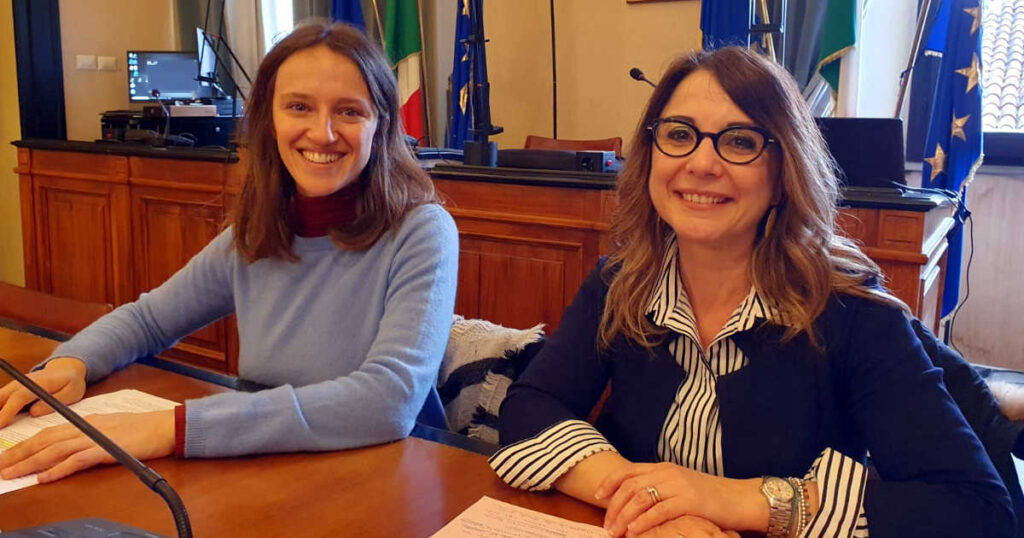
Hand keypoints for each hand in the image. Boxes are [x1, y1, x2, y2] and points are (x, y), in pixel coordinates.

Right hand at [0, 357, 87, 427]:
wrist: (65, 370)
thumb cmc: (70, 383)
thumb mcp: (70, 393)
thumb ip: (52, 403)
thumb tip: (33, 412)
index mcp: (37, 383)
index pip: (18, 397)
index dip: (7, 412)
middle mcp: (21, 383)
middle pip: (0, 398)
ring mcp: (14, 387)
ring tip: (0, 430)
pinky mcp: (11, 392)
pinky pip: (1, 402)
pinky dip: (0, 411)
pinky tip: (2, 424)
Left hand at [0, 409, 175, 482]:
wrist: (167, 426)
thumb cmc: (145, 429)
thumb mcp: (113, 429)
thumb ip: (92, 436)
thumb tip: (73, 449)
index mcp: (87, 422)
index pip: (49, 433)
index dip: (26, 444)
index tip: (9, 455)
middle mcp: (87, 427)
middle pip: (45, 439)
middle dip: (19, 453)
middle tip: (0, 466)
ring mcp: (96, 437)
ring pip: (55, 449)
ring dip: (30, 462)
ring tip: (11, 473)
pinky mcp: (106, 449)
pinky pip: (77, 460)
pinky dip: (58, 469)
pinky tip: (44, 477)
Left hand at [596, 462, 763, 536]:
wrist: (739, 498)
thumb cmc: (708, 497)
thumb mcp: (679, 486)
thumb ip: (658, 488)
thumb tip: (630, 502)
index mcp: (663, 468)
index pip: (628, 471)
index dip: (609, 483)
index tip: (597, 497)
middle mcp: (668, 473)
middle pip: (630, 487)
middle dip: (614, 507)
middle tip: (607, 526)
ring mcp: (679, 485)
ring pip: (641, 498)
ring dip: (624, 517)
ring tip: (616, 532)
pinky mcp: (690, 501)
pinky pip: (660, 510)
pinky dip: (644, 521)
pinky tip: (634, 531)